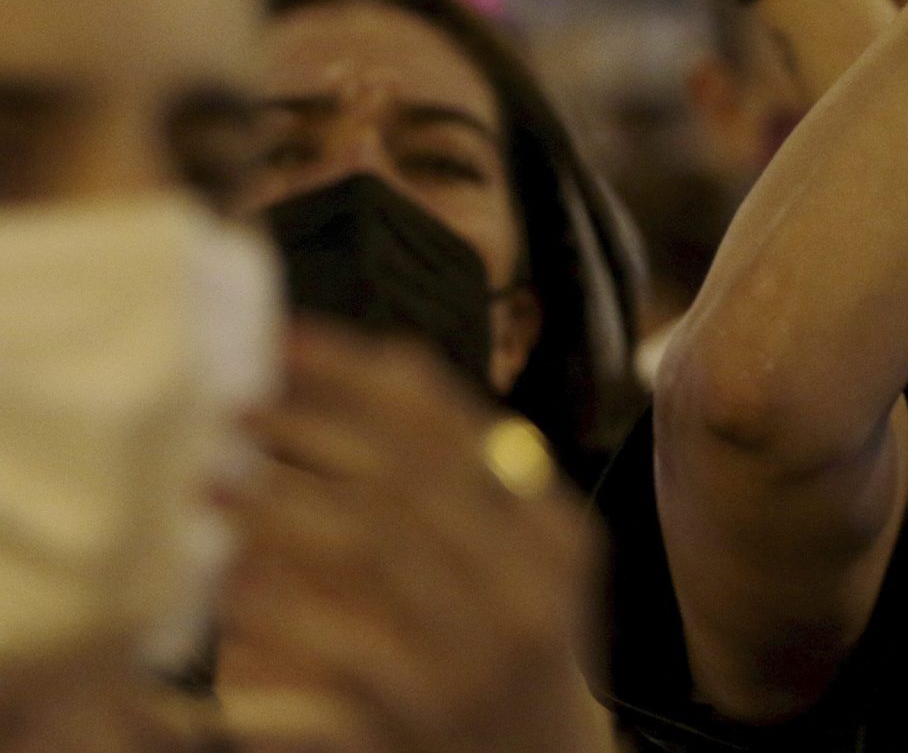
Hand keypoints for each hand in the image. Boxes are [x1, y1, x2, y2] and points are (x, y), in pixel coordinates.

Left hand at [217, 327, 609, 752]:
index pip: (455, 426)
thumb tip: (387, 358)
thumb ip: (466, 476)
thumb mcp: (518, 563)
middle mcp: (527, 584)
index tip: (285, 339)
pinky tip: (229, 584)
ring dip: (280, 507)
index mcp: (552, 533)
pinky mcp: (421, 720)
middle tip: (230, 409)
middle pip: (408, 476)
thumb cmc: (511, 659)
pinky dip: (282, 611)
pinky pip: (339, 648)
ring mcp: (477, 655)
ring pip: (372, 550)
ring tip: (209, 486)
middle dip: (311, 431)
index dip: (364, 376)